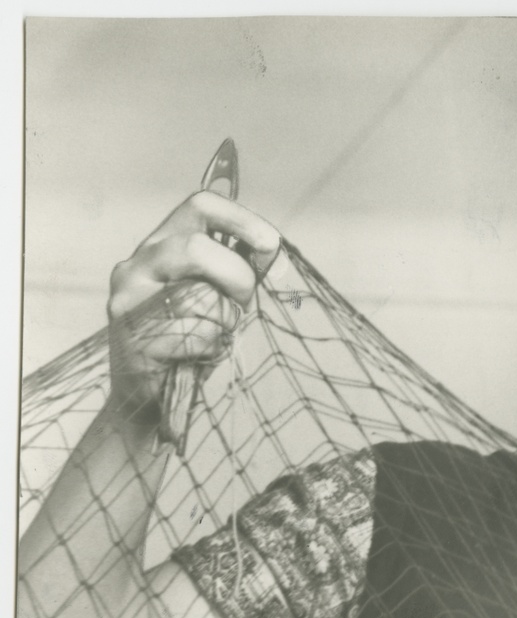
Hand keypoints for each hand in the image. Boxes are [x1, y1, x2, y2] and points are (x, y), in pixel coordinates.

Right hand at [106, 191, 280, 423]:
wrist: (148, 396)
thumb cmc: (191, 340)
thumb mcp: (218, 296)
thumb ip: (237, 269)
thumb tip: (272, 253)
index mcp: (160, 246)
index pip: (199, 205)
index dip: (241, 218)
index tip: (270, 244)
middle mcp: (136, 266)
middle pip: (197, 248)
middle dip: (237, 277)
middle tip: (244, 303)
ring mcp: (127, 301)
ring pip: (200, 296)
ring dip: (224, 322)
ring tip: (210, 337)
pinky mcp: (132, 337)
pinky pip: (195, 335)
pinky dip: (210, 349)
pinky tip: (194, 357)